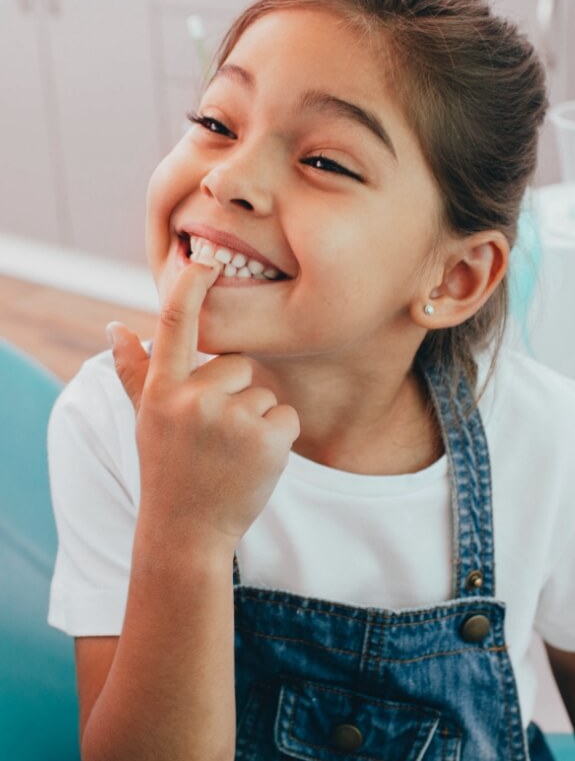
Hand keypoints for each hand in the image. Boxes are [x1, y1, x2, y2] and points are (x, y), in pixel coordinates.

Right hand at [107, 263, 299, 549]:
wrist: (187, 532)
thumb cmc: (167, 468)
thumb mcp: (146, 419)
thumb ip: (134, 371)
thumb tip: (115, 326)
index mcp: (163, 389)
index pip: (174, 323)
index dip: (191, 286)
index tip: (204, 258)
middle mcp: (193, 398)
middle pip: (238, 364)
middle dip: (234, 393)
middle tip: (215, 436)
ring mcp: (231, 418)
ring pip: (263, 392)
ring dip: (255, 420)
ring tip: (230, 454)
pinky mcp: (267, 439)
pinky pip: (286, 415)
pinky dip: (278, 437)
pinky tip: (253, 463)